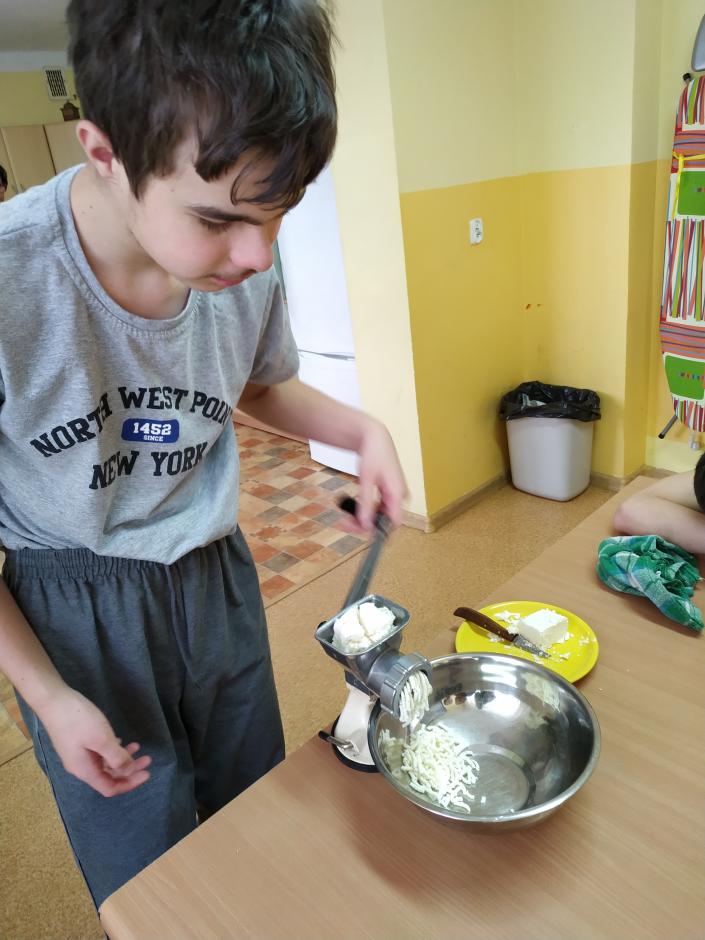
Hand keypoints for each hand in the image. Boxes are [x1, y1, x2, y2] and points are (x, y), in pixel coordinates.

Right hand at [38, 687, 150, 796]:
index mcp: (85, 770)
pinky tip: (121, 740)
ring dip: (122, 758)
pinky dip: (112, 749)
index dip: (129, 783)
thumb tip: (129, 771)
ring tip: (137, 746)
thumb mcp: (101, 739)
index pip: (110, 788)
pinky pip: (99, 753)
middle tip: (148, 759)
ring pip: (105, 764)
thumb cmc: (78, 720)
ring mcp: (78, 754)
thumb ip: (116, 757)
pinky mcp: (78, 742)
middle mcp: (81, 767)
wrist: (53, 701)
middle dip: (130, 770)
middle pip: (109, 777)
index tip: (147, 772)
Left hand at [349, 419, 407, 533]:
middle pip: (385, 520)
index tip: (358, 531)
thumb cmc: (373, 453)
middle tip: (344, 523)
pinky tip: (352, 507)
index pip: (393, 523)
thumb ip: (366, 504)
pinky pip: (379, 508)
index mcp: (398, 493)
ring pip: (380, 515)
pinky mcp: (388, 493)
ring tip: (345, 517)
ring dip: (364, 518)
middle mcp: (399, 496)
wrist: (375, 437)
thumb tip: (365, 526)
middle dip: (365, 525)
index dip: (377, 531)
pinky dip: (366, 510)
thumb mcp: (366, 479)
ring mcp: (394, 495)